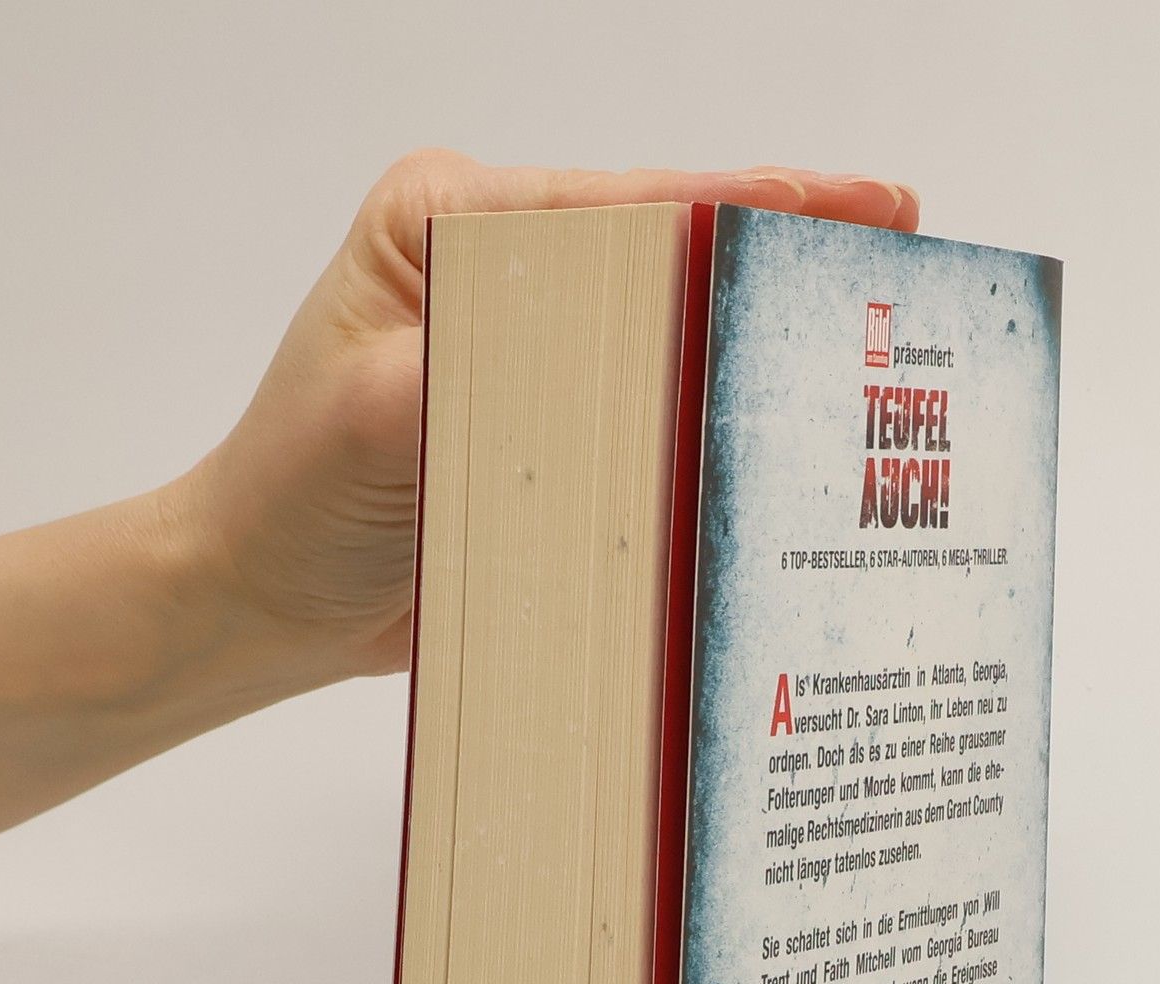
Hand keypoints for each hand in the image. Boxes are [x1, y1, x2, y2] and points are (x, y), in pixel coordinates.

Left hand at [174, 150, 918, 683]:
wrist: (261, 602)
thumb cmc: (291, 495)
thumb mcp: (373, 413)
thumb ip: (482, 370)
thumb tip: (602, 365)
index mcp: (453, 224)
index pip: (628, 206)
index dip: (751, 204)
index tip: (854, 206)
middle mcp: (503, 276)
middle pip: (670, 258)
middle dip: (780, 258)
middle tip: (898, 256)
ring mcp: (535, 358)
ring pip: (671, 338)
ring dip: (759, 345)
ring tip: (868, 342)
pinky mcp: (554, 434)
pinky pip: (650, 422)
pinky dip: (715, 430)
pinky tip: (785, 438)